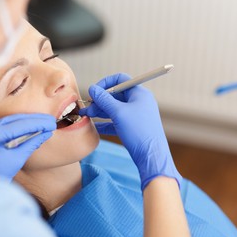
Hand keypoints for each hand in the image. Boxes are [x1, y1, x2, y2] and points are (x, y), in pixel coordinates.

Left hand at [0, 113, 55, 180]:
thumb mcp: (17, 159)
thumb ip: (32, 143)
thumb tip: (47, 132)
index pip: (20, 125)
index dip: (38, 123)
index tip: (52, 124)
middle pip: (14, 119)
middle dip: (34, 120)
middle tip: (51, 120)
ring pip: (9, 120)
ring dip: (27, 121)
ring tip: (44, 122)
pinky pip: (3, 125)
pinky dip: (18, 125)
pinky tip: (31, 126)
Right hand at [79, 73, 181, 190]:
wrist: (151, 156)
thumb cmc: (138, 132)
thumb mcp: (118, 113)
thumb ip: (104, 99)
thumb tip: (92, 88)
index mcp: (139, 94)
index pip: (120, 79)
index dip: (105, 83)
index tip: (94, 92)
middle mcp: (138, 102)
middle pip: (115, 95)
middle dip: (99, 100)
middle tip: (86, 107)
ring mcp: (135, 115)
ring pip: (114, 109)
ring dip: (100, 111)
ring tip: (86, 116)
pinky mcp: (132, 127)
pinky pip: (116, 121)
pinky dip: (105, 122)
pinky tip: (95, 127)